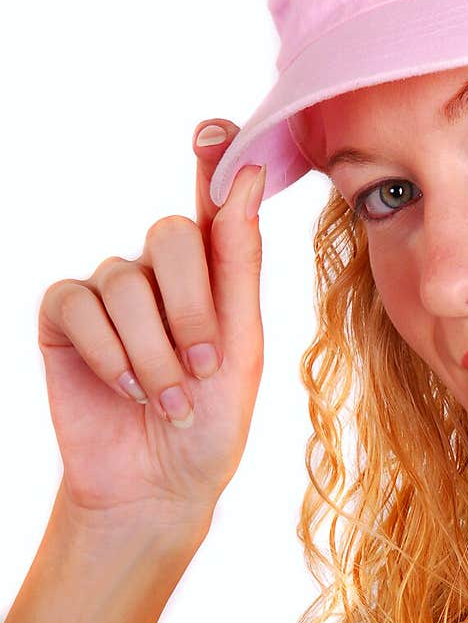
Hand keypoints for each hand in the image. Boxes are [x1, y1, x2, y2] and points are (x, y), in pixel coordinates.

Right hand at [37, 122, 266, 527]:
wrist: (158, 490)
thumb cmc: (210, 425)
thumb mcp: (242, 349)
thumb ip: (240, 265)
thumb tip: (247, 176)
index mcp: (212, 274)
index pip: (212, 200)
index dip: (214, 158)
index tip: (216, 132)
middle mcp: (158, 272)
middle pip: (169, 235)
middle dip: (192, 309)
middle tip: (204, 367)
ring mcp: (108, 292)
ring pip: (125, 282)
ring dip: (154, 352)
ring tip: (169, 400)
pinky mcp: (64, 319)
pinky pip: (80, 305)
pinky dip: (110, 354)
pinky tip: (126, 389)